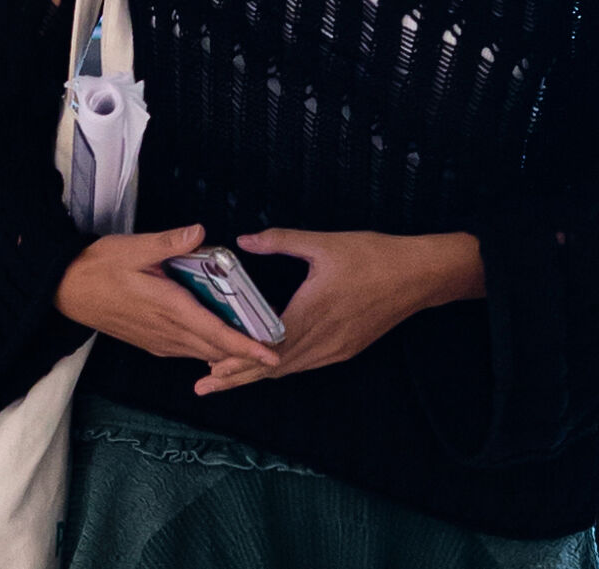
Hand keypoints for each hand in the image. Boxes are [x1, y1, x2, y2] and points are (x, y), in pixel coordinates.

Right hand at [55, 225, 280, 372]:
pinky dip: (207, 349)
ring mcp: (159, 341)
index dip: (246, 346)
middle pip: (215, 348)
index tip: (271, 355)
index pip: (216, 332)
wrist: (66, 289)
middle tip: (274, 346)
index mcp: (169, 307)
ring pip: (202, 352)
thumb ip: (169, 242)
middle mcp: (168, 331)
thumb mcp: (133, 247)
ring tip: (253, 343)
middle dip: (245, 352)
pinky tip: (216, 339)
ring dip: (227, 352)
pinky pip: (187, 350)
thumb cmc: (99, 266)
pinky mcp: (151, 343)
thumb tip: (201, 232)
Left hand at [195, 228, 483, 395]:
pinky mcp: (347, 348)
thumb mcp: (322, 243)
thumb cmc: (370, 255)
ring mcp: (337, 348)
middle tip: (205, 385)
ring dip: (258, 374)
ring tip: (226, 378)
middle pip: (273, 367)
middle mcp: (324, 339)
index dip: (238, 359)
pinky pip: (307, 363)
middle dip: (238, 376)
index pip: (267, 348)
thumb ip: (280, 240)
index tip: (211, 368)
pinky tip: (267, 365)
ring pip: (290, 368)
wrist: (419, 276)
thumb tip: (243, 239)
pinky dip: (282, 367)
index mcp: (312, 314)